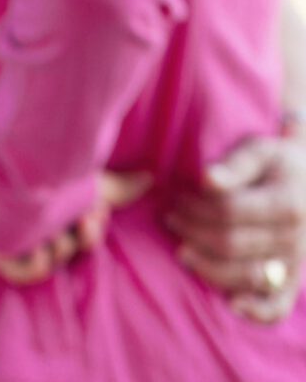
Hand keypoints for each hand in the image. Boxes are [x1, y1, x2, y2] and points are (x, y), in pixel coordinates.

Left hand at [0, 171, 151, 285]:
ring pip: (49, 260)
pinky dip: (31, 268)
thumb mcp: (90, 181)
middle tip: (83, 217)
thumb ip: (119, 187)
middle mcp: (40, 227)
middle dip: (83, 236)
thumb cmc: (53, 170)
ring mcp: (18, 236)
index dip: (93, 230)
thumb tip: (149, 178)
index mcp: (59, 215)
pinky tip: (38, 251)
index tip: (97, 209)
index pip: (83, 238)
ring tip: (53, 230)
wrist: (19, 159)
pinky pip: (16, 272)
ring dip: (60, 248)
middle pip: (69, 249)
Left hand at [166, 132, 305, 323]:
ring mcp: (296, 262)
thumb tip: (206, 179)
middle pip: (231, 244)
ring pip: (245, 275)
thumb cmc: (280, 163)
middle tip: (171, 220)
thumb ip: (235, 165)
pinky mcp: (294, 278)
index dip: (195, 207)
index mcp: (288, 205)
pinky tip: (232, 305)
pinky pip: (279, 305)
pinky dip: (257, 311)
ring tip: (182, 249)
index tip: (176, 199)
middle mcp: (296, 238)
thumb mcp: (261, 151)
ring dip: (207, 266)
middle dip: (192, 233)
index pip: (229, 212)